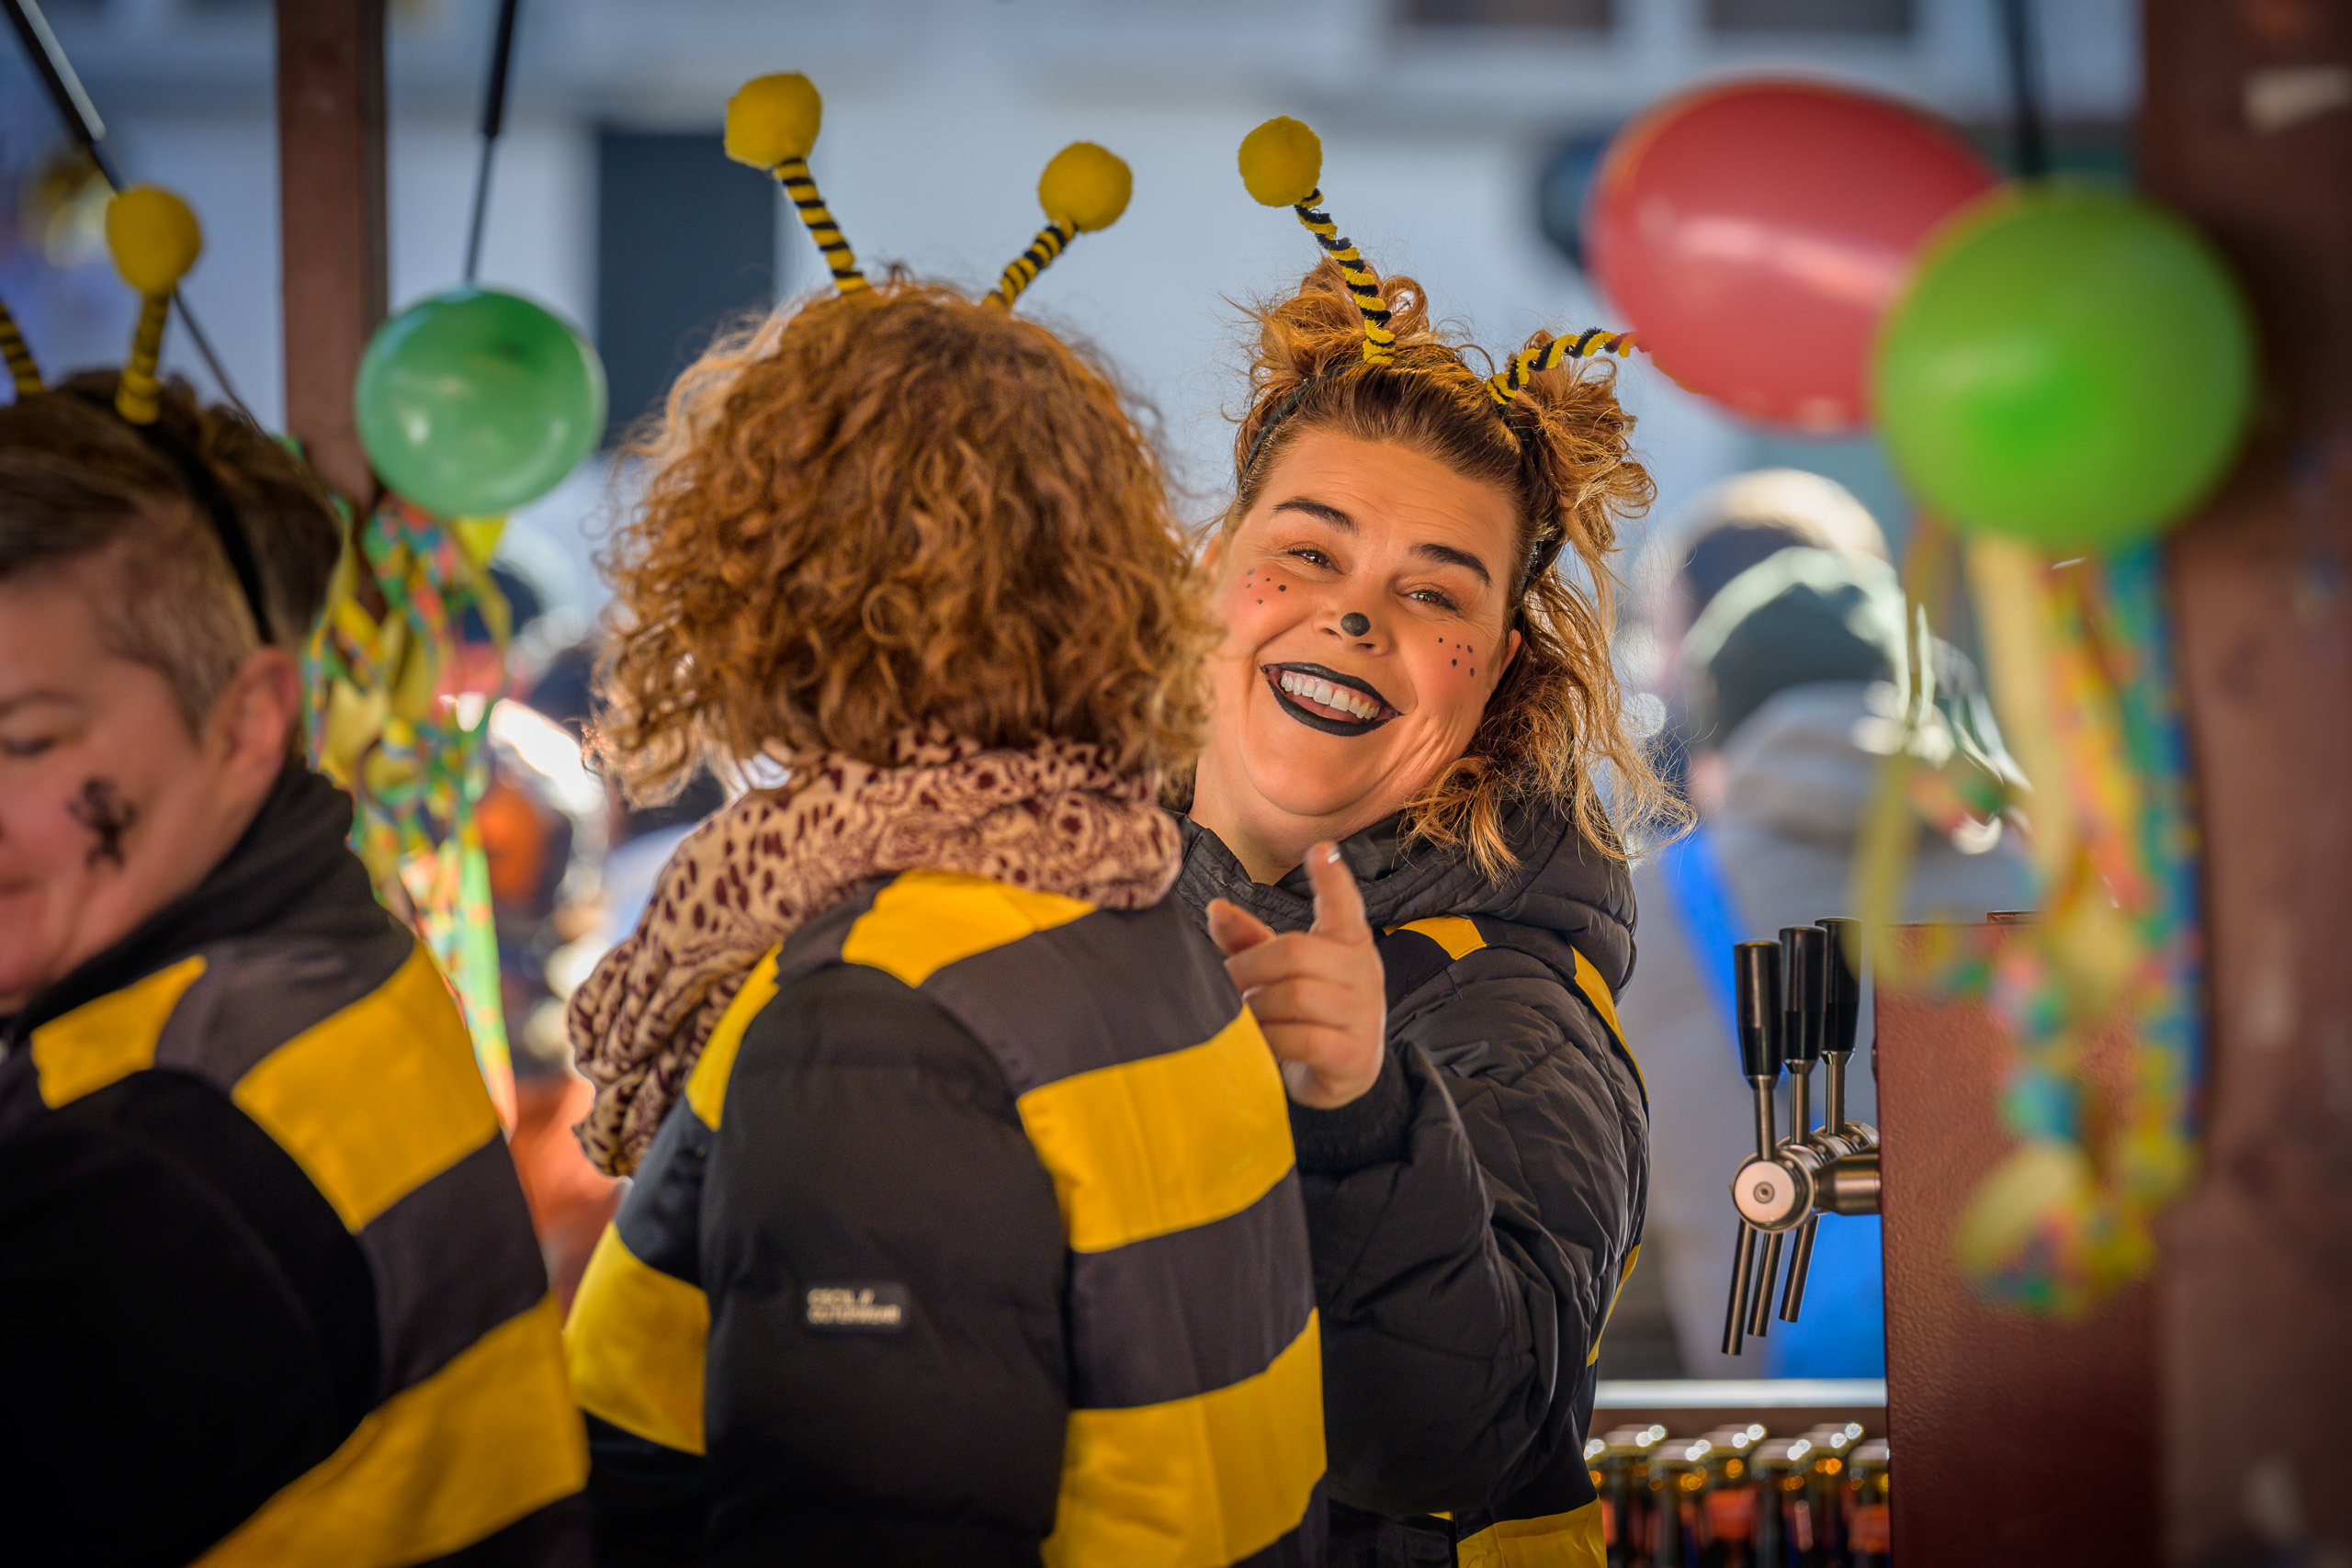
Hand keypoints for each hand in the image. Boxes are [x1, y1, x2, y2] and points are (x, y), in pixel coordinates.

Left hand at [1206, 842, 1386, 1109]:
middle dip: (1250, 966)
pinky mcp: (1356, 1056)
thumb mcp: (1281, 971)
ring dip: (1258, 1007)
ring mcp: (1364, 1014)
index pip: (1345, 906)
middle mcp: (1365, 972)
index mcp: (1349, 943)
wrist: (1340, 1075)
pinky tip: (1261, 1044)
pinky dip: (1273, 1040)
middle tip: (1227, 982)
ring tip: (1245, 1015)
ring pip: (1298, 995)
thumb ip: (1250, 940)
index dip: (1333, 878)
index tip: (1319, 850)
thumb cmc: (1306, 1011)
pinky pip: (1306, 1039)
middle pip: (1297, 951)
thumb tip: (1216, 908)